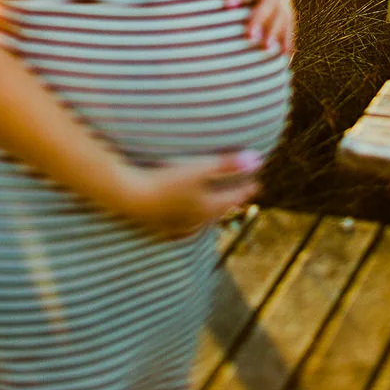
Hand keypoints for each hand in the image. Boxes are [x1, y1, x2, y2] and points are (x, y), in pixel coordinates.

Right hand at [114, 150, 263, 239]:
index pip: (235, 197)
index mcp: (209, 207)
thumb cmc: (165, 180)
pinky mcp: (162, 228)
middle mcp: (197, 221)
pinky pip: (183, 230)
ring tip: (218, 207)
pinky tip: (190, 226)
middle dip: (232, 200)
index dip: (247, 188)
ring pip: (203, 222)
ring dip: (213, 213)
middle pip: (220, 210)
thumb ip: (228, 163)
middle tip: (242, 194)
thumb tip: (257, 159)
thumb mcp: (199, 168)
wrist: (131, 197)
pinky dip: (192, 225)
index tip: (258, 183)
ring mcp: (178, 226)